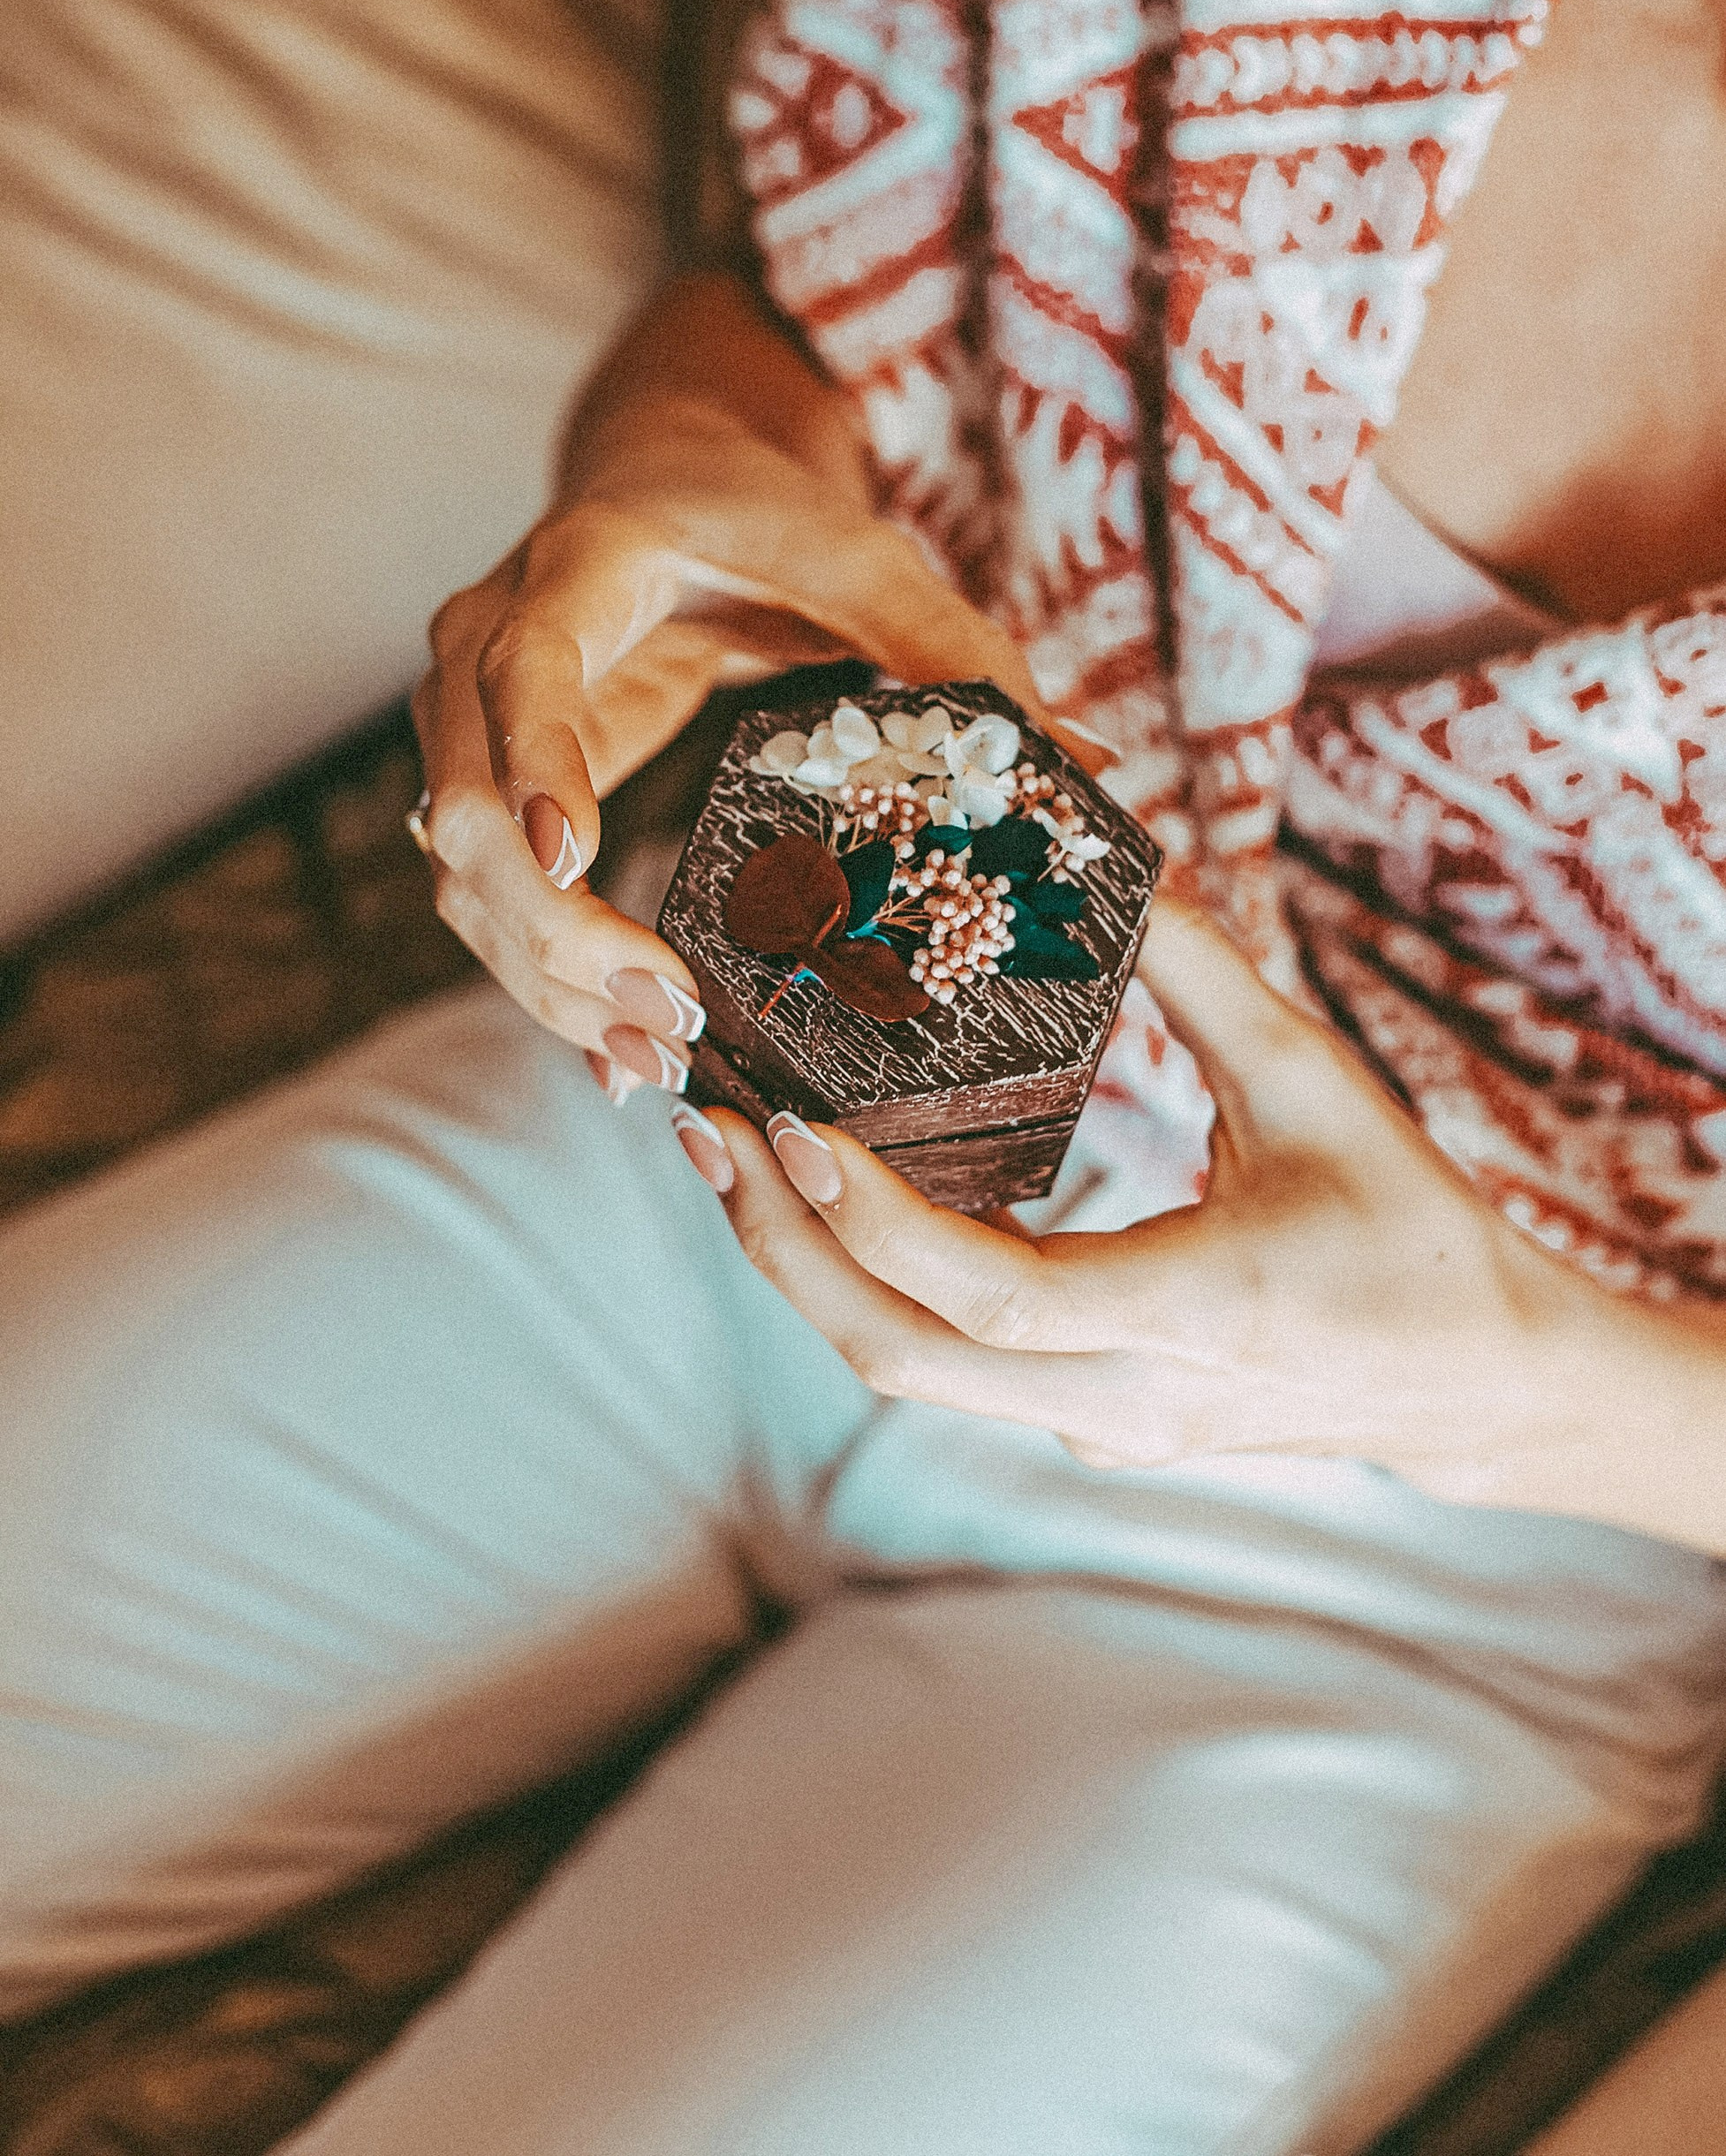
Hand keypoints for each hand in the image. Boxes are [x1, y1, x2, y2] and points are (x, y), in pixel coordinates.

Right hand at [412, 273, 1069, 1091]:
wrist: (669, 475)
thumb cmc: (762, 513)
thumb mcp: (858, 557)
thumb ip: (951, 649)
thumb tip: (1080, 761)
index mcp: (577, 569)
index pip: (525, 671)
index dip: (535, 765)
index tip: (571, 859)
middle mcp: (487, 643)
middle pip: (461, 808)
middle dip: (549, 932)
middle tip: (666, 1014)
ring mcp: (469, 719)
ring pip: (457, 874)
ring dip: (542, 979)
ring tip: (658, 1057)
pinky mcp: (490, 781)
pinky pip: (484, 895)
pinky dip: (538, 978)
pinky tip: (615, 1053)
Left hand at [692, 901, 1620, 1505]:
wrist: (1481, 1384)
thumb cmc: (1412, 1230)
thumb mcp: (1319, 1084)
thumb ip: (1203, 977)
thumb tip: (1110, 851)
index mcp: (1192, 1316)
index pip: (993, 1294)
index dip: (876, 1221)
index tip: (794, 1125)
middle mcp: (1126, 1401)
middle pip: (899, 1356)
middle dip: (781, 1244)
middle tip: (707, 1123)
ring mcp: (1100, 1430)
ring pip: (905, 1372)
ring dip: (807, 1265)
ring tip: (736, 1147)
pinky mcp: (1087, 1424)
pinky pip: (946, 1366)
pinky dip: (869, 1284)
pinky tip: (830, 1195)